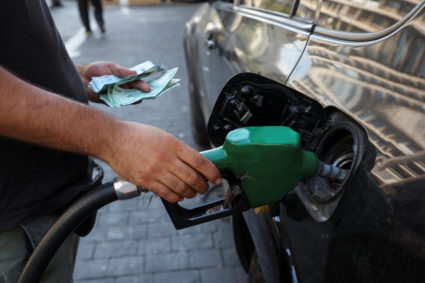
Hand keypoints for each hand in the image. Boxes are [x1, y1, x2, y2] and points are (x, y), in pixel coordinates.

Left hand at [79, 62, 149, 102]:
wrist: (82, 78)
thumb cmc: (97, 69)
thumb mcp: (111, 67)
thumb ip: (122, 71)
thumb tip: (135, 73)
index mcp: (125, 79)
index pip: (137, 82)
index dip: (143, 85)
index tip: (149, 87)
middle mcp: (123, 88)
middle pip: (135, 92)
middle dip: (142, 93)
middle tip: (147, 93)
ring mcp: (117, 95)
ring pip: (128, 99)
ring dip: (134, 99)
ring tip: (139, 98)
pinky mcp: (110, 102)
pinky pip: (118, 103)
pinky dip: (123, 103)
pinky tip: (127, 102)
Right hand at [102, 122, 221, 202]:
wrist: (113, 140)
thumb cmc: (138, 135)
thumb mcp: (163, 136)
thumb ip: (179, 150)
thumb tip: (195, 163)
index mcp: (174, 144)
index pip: (200, 161)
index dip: (212, 172)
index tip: (217, 178)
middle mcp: (167, 158)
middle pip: (193, 178)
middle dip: (203, 186)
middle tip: (205, 187)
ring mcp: (156, 171)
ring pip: (182, 189)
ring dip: (191, 193)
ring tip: (192, 192)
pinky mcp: (146, 181)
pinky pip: (167, 194)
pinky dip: (176, 198)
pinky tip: (178, 196)